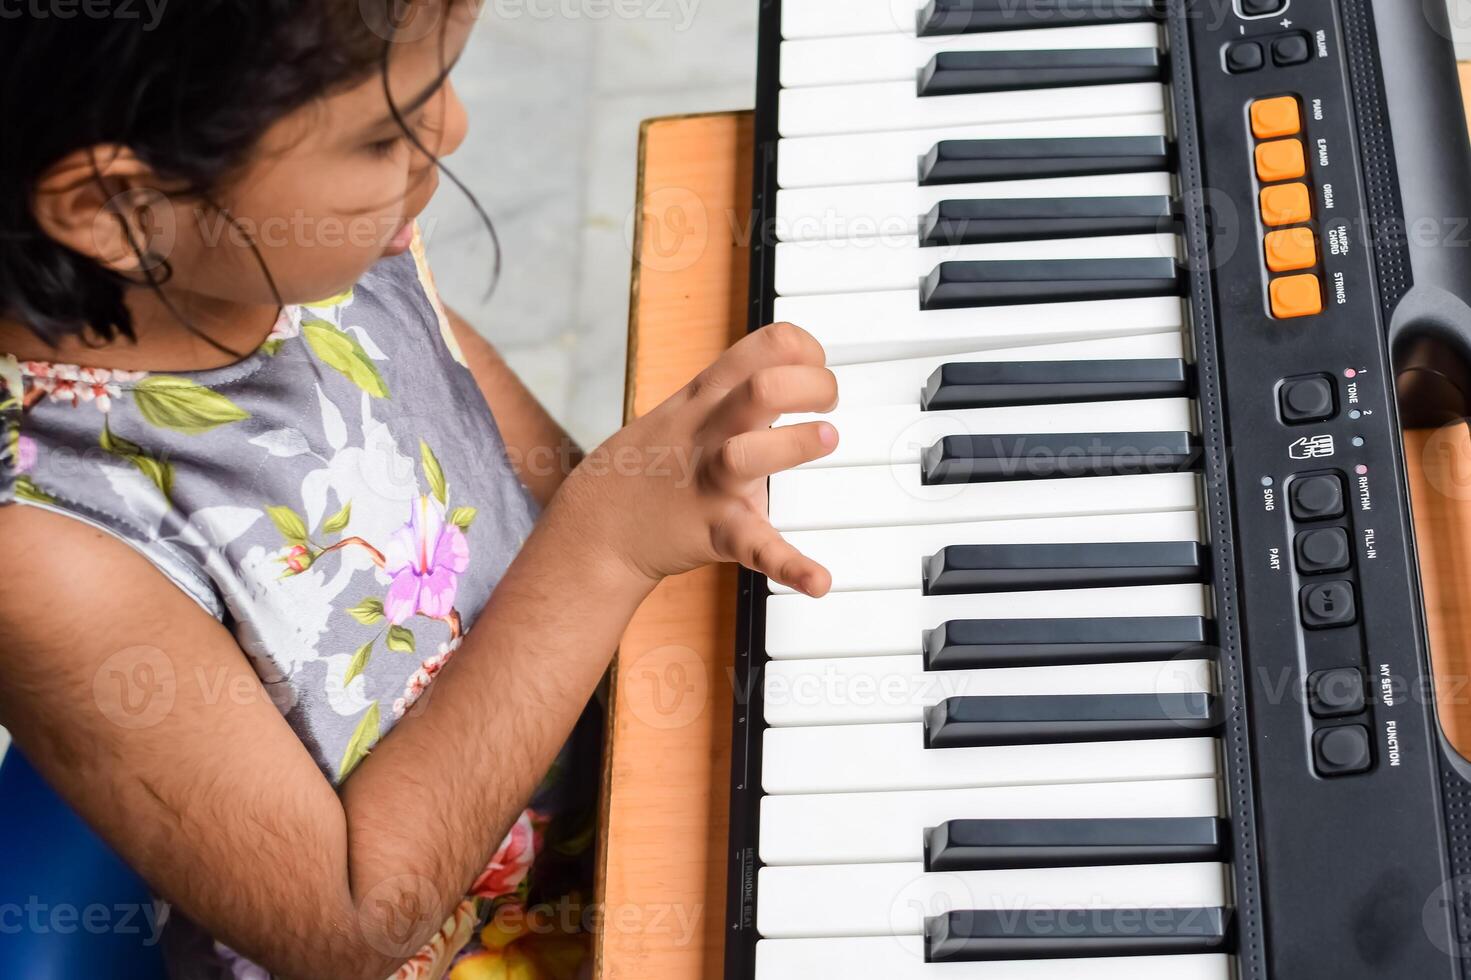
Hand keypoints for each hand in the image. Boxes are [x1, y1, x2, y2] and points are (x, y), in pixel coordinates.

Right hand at [553, 322, 838, 596]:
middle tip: (828, 403)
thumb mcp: (687, 408)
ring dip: (796, 444)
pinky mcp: (715, 533)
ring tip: (826, 439)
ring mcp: (710, 483)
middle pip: (763, 387)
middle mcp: (709, 433)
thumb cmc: (650, 465)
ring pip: (750, 453)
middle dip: (813, 385)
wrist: (598, 528)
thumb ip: (736, 390)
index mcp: (707, 398)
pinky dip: (790, 566)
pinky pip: (755, 547)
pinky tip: (818, 581)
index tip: (817, 371)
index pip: (766, 346)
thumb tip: (789, 370)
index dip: (806, 351)